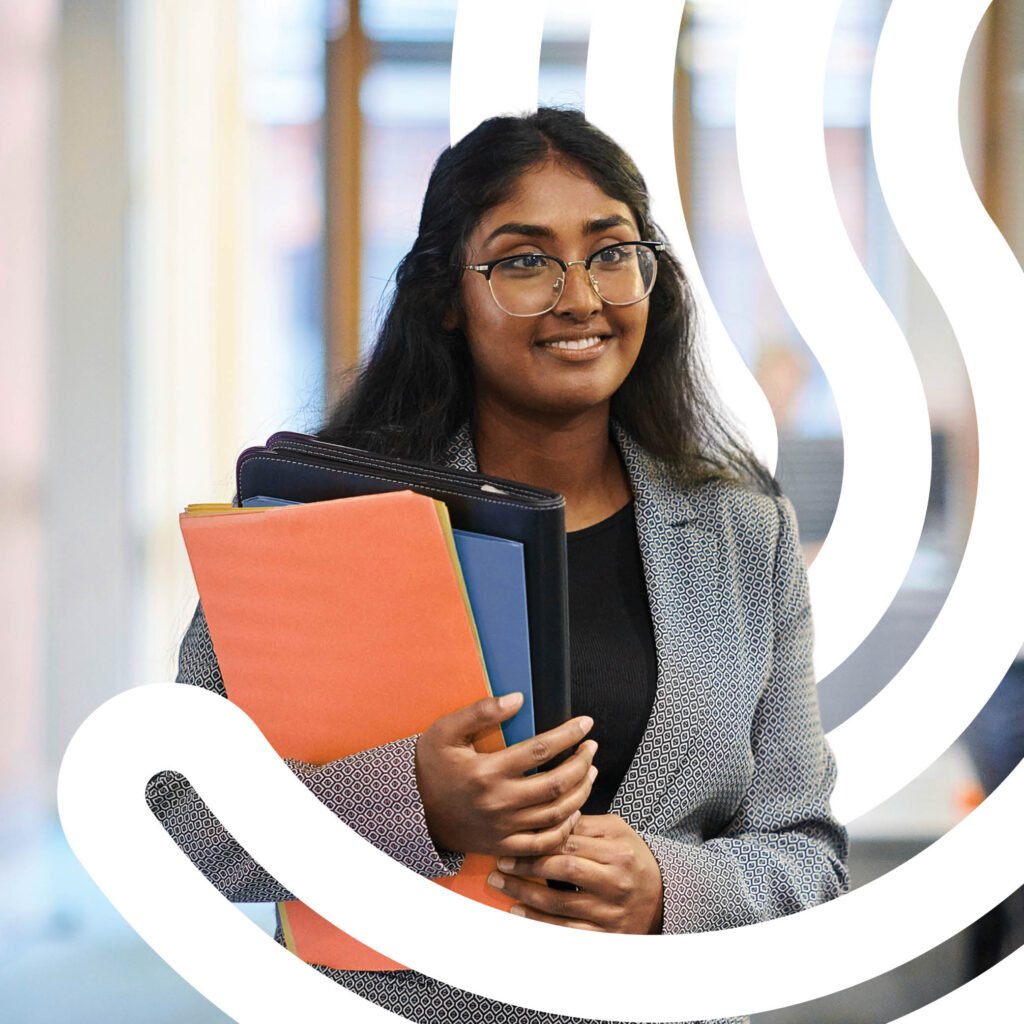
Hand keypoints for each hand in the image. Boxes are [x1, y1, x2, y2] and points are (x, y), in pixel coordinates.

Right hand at [415, 693, 597, 858]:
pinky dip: (565, 829)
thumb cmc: (430, 767)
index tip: (585, 724)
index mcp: (488, 772)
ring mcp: (503, 828)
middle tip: (592, 747)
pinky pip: (543, 844)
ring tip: (590, 772)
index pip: (541, 750)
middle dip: (582, 763)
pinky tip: (574, 811)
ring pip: (556, 814)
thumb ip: (480, 712)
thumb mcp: (445, 731)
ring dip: (581, 791)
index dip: (569, 735)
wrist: (414, 812)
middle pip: (557, 784)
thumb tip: (517, 699)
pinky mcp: (503, 846)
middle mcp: (500, 802)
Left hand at [486, 813, 663, 933]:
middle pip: (563, 871)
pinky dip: (537, 923)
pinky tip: (517, 912)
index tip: (513, 840)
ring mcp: (611, 912)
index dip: (538, 842)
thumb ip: (584, 825)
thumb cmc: (631, 858)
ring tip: (500, 883)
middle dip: (526, 866)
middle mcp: (616, 882)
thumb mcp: (617, 832)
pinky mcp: (605, 937)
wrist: (663, 897)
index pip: (570, 843)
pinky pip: (565, 932)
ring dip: (524, 893)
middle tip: (501, 861)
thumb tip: (549, 817)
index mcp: (618, 852)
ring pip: (559, 903)